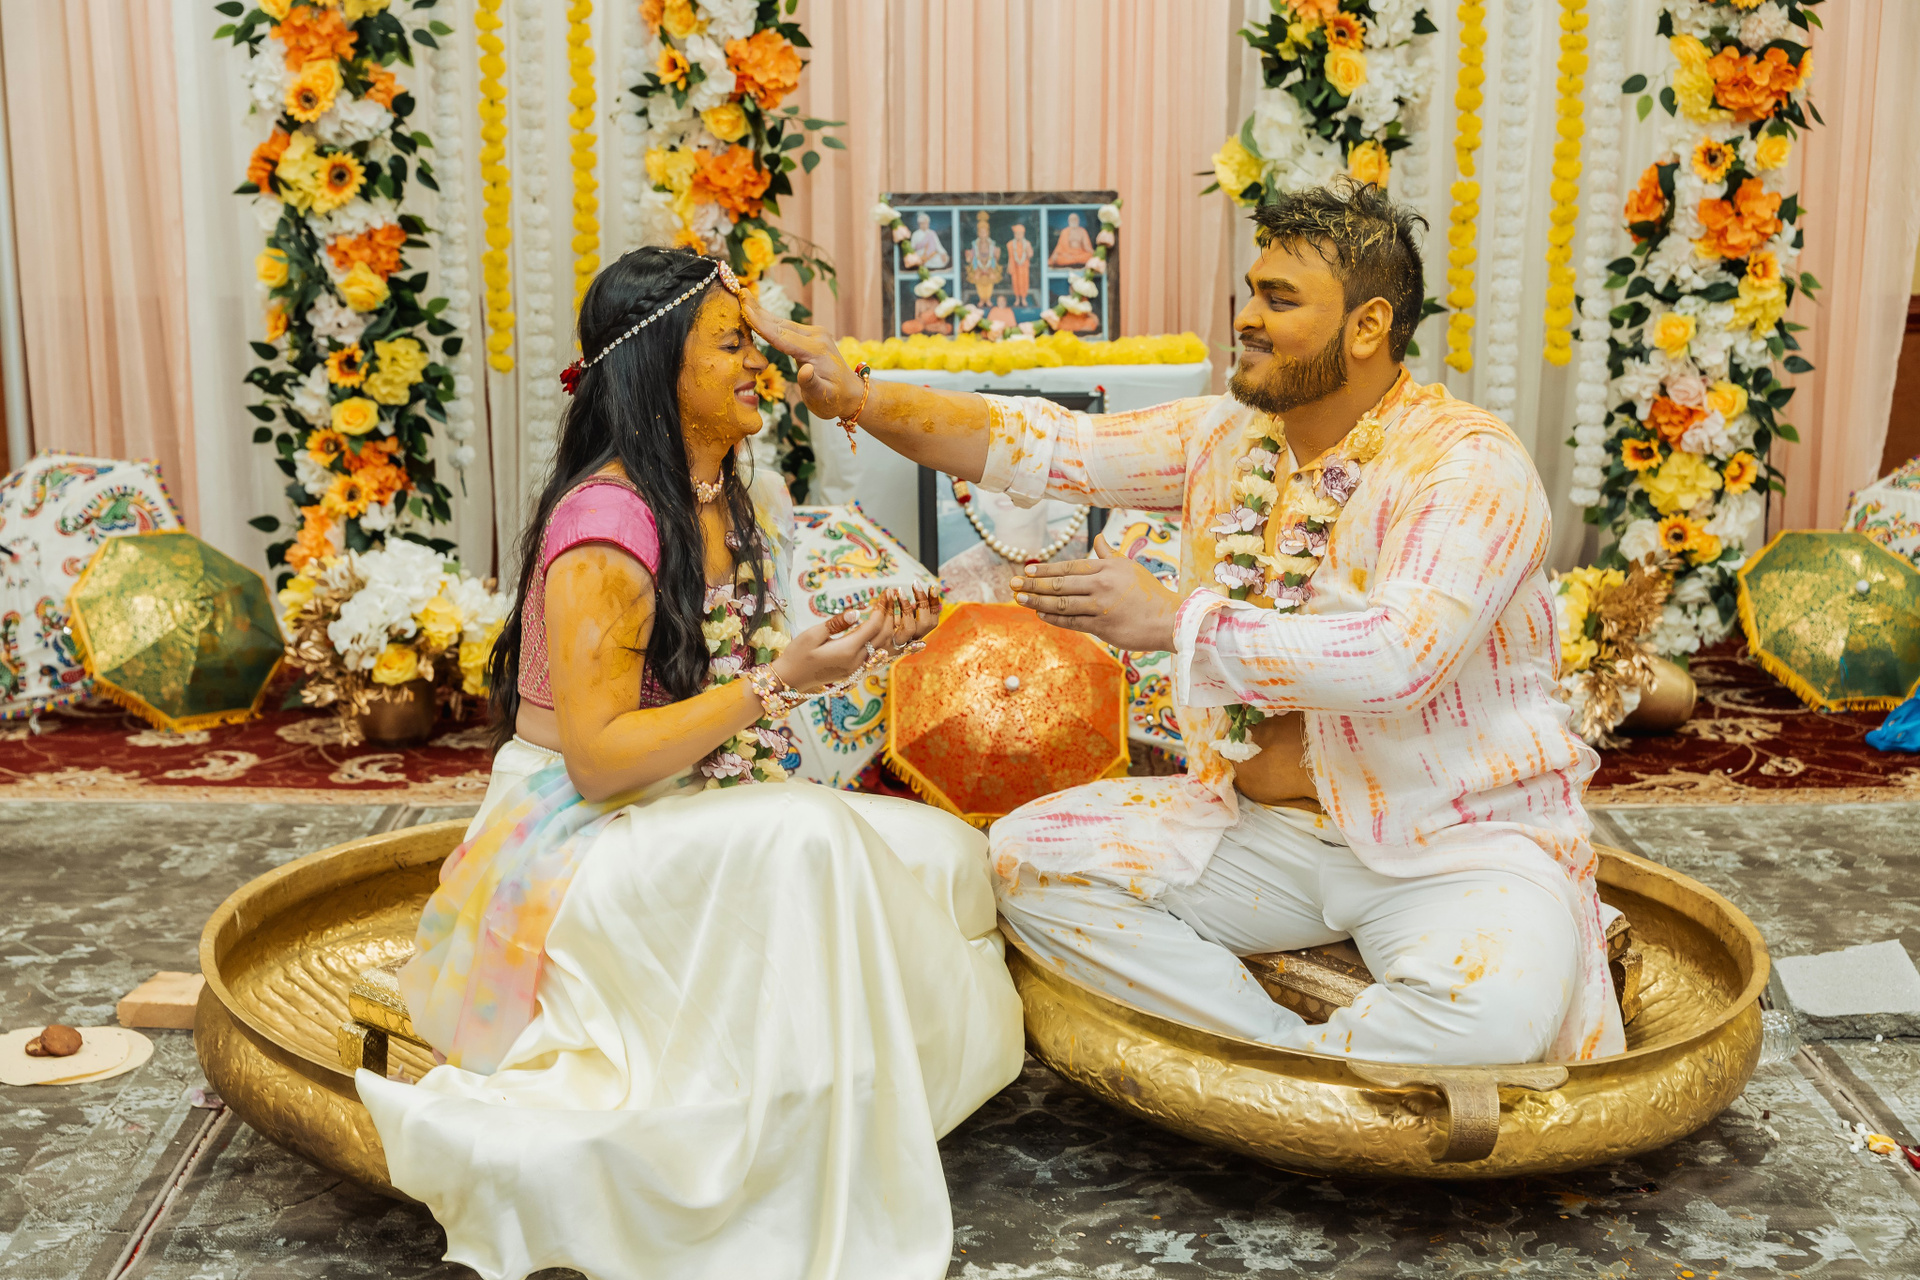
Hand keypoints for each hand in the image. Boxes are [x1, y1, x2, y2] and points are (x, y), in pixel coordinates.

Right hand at [739, 289, 863, 420]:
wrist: (851, 394)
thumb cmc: (834, 400)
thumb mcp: (822, 397)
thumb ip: (811, 384)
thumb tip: (805, 371)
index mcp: (816, 351)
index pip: (783, 336)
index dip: (762, 324)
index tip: (746, 310)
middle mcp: (816, 337)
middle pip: (781, 324)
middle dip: (759, 310)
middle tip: (741, 293)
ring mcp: (815, 334)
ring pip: (783, 323)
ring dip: (763, 312)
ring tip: (745, 297)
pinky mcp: (811, 336)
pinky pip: (787, 328)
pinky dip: (771, 321)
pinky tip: (758, 313)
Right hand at [770, 587, 940, 691]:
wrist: (790, 680)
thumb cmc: (797, 654)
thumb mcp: (812, 635)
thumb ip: (835, 624)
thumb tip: (856, 612)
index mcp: (847, 651)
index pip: (873, 626)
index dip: (882, 608)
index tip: (886, 592)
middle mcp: (857, 661)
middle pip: (884, 636)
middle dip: (891, 614)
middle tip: (894, 595)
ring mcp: (858, 668)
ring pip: (885, 647)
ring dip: (893, 627)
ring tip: (896, 610)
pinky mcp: (856, 671)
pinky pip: (878, 655)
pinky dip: (888, 641)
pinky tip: (893, 631)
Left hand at [1012, 538, 1181, 651]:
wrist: (1169, 619)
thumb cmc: (1149, 593)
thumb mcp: (1129, 567)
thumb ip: (1108, 554)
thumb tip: (1098, 538)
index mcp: (1107, 567)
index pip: (1069, 566)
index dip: (1045, 569)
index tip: (1027, 571)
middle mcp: (1101, 584)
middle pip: (1059, 583)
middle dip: (1033, 584)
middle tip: (1013, 584)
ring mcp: (1100, 606)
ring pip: (1060, 603)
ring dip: (1036, 602)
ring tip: (1020, 599)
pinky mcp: (1101, 626)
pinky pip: (1071, 621)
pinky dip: (1053, 618)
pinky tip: (1040, 615)